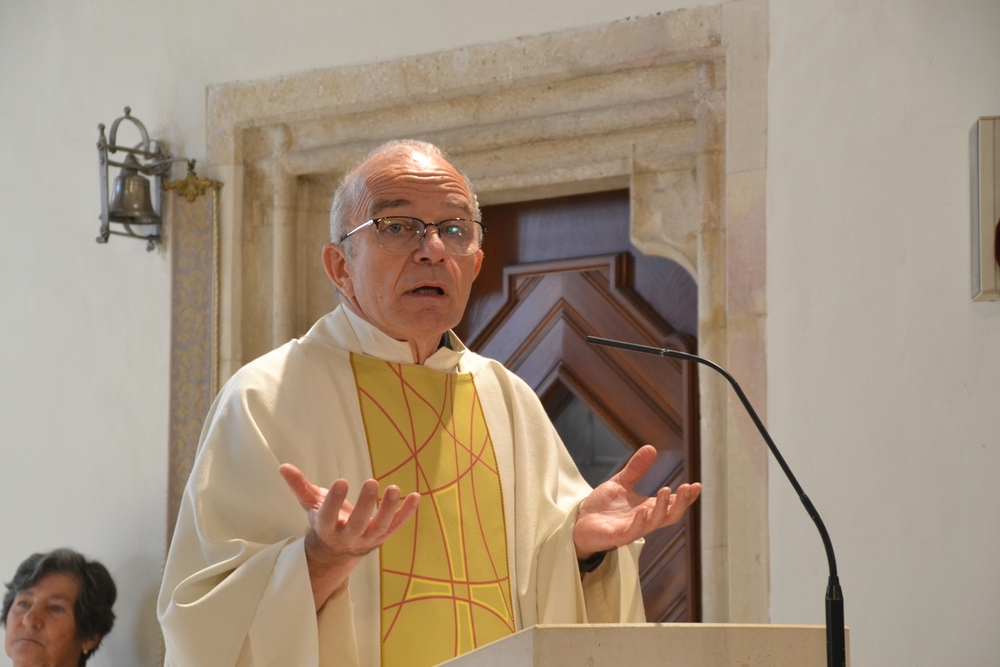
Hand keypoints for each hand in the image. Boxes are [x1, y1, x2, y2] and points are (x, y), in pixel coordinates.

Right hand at [279, 464, 419, 609]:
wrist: (338, 550)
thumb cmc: (325, 520)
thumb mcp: (311, 504)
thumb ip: (300, 486)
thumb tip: (283, 466)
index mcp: (327, 528)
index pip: (329, 516)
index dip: (334, 501)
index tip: (341, 481)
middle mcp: (348, 537)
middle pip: (357, 524)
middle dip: (365, 505)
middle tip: (371, 482)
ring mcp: (369, 538)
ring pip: (380, 527)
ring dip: (390, 509)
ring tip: (395, 489)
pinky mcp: (384, 536)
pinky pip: (398, 525)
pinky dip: (408, 512)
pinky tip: (416, 496)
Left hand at [573, 445, 701, 559]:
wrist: (579, 522)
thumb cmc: (602, 507)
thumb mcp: (620, 483)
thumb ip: (636, 469)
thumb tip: (651, 447)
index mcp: (647, 508)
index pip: (672, 504)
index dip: (686, 497)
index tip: (697, 485)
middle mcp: (644, 520)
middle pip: (670, 516)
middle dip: (681, 503)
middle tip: (687, 488)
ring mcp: (632, 529)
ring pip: (654, 523)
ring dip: (662, 508)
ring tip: (666, 490)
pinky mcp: (617, 536)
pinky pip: (632, 532)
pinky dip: (639, 523)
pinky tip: (642, 511)